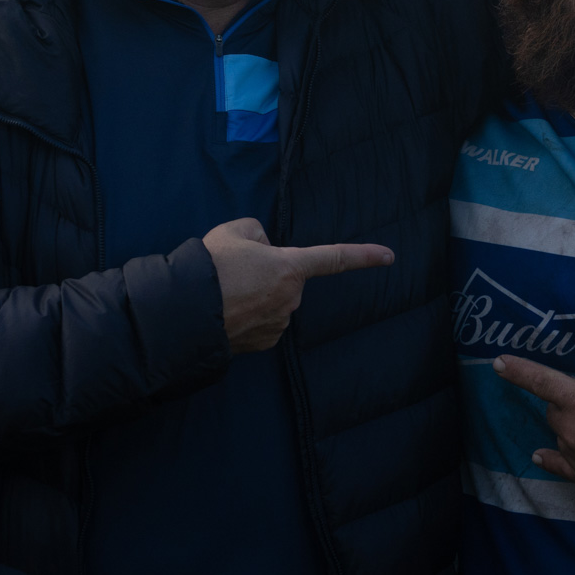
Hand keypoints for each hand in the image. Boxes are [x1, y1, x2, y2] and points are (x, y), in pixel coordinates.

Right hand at [202, 218, 393, 352]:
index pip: (334, 259)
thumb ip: (256, 232)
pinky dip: (246, 316)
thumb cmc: (210, 268)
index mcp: (290, 268)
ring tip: (224, 292)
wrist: (185, 313)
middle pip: (286, 279)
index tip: (389, 257)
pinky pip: (261, 322)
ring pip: (272, 301)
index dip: (363, 256)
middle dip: (267, 273)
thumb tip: (262, 247)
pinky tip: (226, 312)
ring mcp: (277, 325)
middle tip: (234, 271)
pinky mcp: (263, 344)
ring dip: (255, 295)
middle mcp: (291, 299)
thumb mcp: (232, 230)